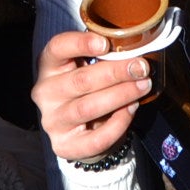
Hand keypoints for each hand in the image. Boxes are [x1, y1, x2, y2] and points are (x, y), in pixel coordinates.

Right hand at [34, 28, 152, 163]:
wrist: (82, 133)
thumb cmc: (88, 91)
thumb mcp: (88, 68)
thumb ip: (103, 58)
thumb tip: (133, 50)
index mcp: (48, 65)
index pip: (57, 48)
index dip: (80, 43)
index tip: (105, 43)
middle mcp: (45, 92)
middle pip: (80, 80)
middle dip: (115, 72)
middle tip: (141, 67)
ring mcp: (52, 121)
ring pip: (88, 107)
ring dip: (120, 95)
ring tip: (143, 86)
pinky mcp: (64, 145)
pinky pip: (95, 138)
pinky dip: (117, 124)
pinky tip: (131, 109)